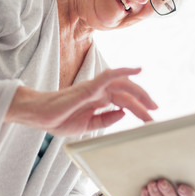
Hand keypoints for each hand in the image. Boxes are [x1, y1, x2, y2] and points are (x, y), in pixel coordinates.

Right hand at [5, 68, 156, 135]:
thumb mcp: (87, 125)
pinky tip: (137, 70)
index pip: (123, 101)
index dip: (138, 108)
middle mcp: (98, 91)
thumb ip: (105, 120)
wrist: (38, 116)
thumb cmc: (58, 119)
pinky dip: (124, 70)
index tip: (150, 118)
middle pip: (126, 91)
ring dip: (139, 92)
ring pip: (122, 84)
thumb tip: (123, 114)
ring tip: (152, 103)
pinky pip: (108, 75)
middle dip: (143, 100)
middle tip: (156, 111)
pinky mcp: (88, 87)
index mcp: (98, 100)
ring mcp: (93, 87)